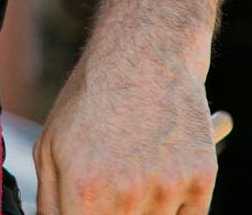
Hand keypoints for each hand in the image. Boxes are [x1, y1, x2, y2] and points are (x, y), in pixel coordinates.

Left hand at [34, 23, 217, 213]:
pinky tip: (160, 177)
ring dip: (146, 212)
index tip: (90, 210)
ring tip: (135, 173)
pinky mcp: (202, 180)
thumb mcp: (50, 148)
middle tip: (112, 192)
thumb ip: (51, 205)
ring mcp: (168, 189)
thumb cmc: (90, 99)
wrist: (146, 52)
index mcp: (85, 190)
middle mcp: (128, 195)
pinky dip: (176, 209)